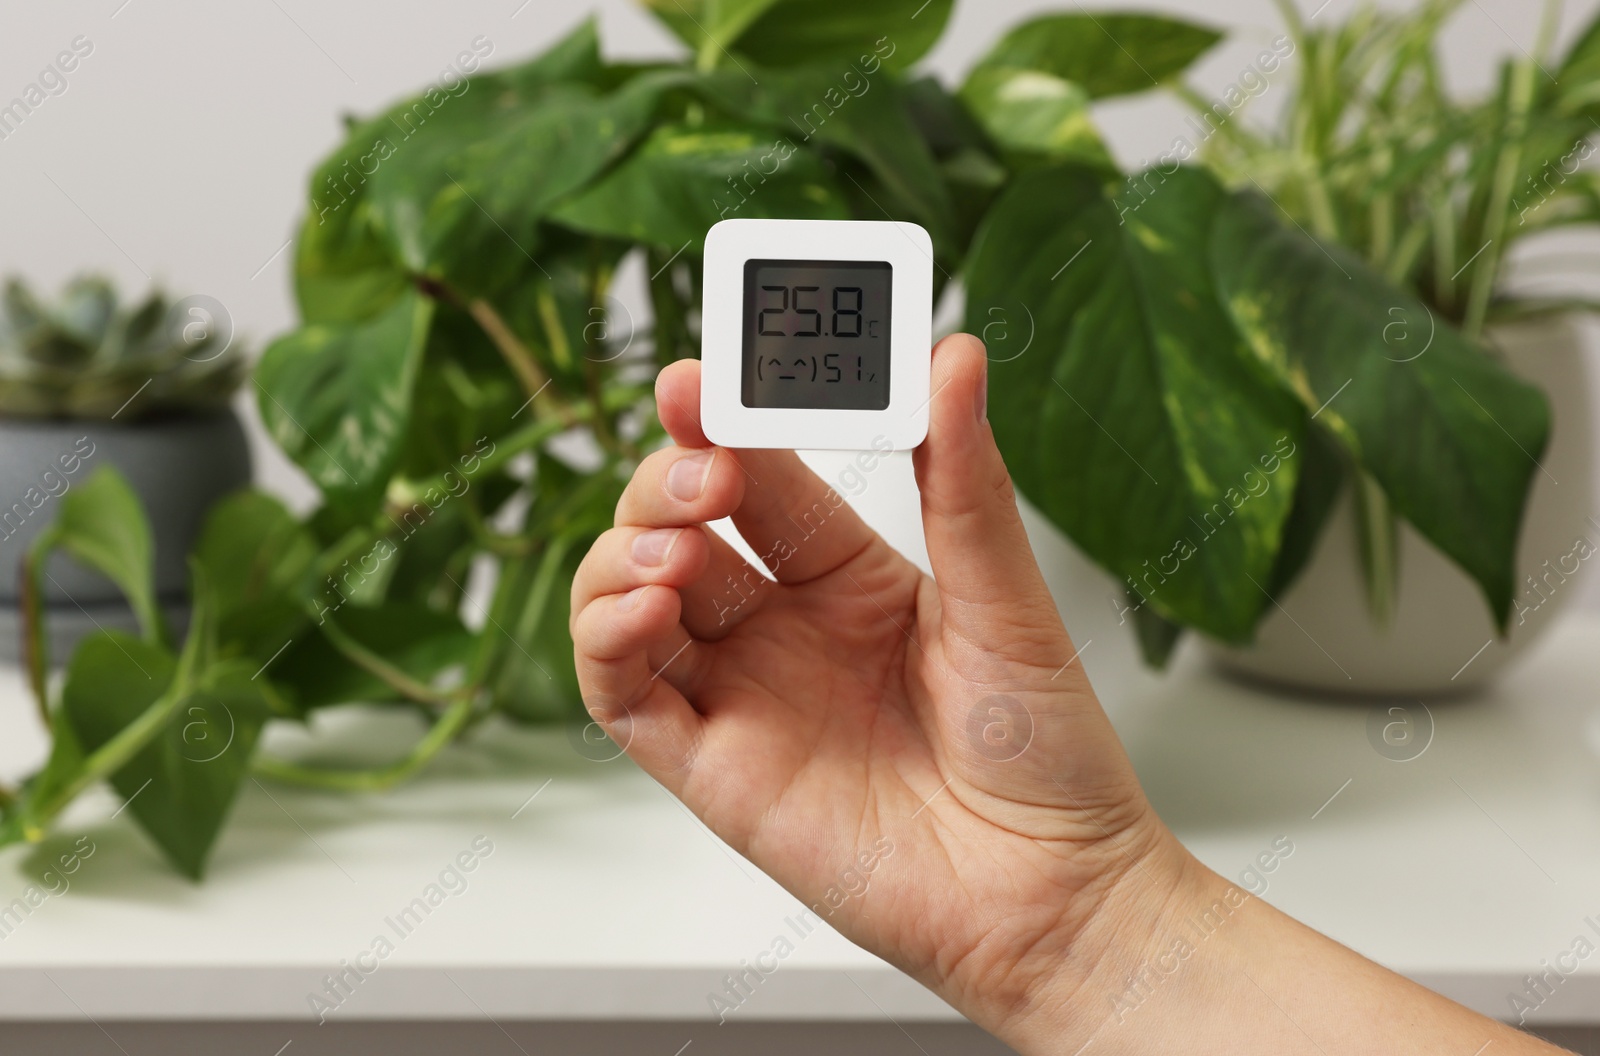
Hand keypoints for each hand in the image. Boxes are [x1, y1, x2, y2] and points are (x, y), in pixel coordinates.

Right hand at [569, 333, 1182, 1045]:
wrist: (1053, 891)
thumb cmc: (1045, 752)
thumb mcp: (1003, 595)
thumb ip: (959, 479)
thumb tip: (951, 355)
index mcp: (848, 574)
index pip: (760, 475)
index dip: (723, 422)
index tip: (701, 376)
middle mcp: (783, 628)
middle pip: (680, 526)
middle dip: (671, 482)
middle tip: (708, 471)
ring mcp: (742, 695)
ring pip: (630, 599)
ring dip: (626, 552)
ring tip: (679, 545)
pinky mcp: (712, 769)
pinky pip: (622, 695)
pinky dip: (607, 641)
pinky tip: (646, 606)